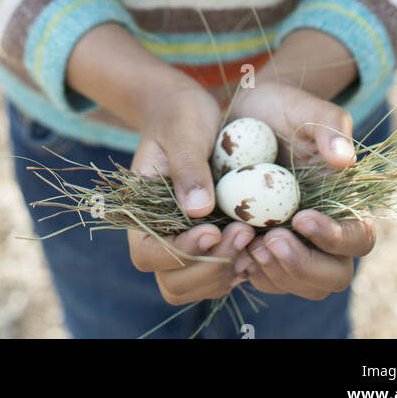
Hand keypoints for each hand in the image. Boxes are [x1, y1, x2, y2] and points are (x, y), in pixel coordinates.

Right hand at [126, 80, 256, 305]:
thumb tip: (198, 210)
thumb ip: (188, 167)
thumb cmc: (180, 114)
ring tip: (252, 240)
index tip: (213, 229)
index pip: (149, 254)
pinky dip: (236, 268)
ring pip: (196, 286)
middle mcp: (157, 235)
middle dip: (209, 267)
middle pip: (173, 282)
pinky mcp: (206, 241)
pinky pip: (217, 274)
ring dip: (225, 272)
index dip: (181, 252)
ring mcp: (182, 242)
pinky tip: (256, 244)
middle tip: (243, 234)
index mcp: (139, 211)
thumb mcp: (184, 130)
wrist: (186, 111)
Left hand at [226, 80, 375, 298]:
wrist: (245, 115)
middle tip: (269, 241)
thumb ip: (330, 127)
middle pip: (333, 276)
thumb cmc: (283, 108)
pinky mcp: (267, 249)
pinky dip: (251, 271)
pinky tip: (233, 249)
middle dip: (303, 266)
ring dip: (275, 273)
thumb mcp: (305, 107)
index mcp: (347, 203)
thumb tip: (345, 159)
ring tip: (247, 244)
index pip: (358, 238)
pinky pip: (267, 279)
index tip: (301, 217)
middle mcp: (326, 233)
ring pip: (300, 285)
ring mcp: (297, 245)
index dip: (334, 238)